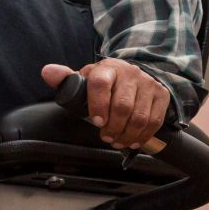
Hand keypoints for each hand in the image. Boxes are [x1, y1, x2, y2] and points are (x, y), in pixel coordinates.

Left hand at [41, 58, 169, 148]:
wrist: (133, 75)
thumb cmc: (105, 82)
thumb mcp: (86, 79)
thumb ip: (66, 79)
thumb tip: (47, 72)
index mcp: (107, 68)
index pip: (100, 84)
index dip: (98, 105)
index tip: (96, 122)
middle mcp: (130, 73)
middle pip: (122, 107)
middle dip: (112, 128)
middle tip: (106, 137)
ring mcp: (148, 83)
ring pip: (139, 117)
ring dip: (127, 135)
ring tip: (117, 141)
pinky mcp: (161, 95)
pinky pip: (154, 121)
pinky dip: (143, 135)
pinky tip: (133, 140)